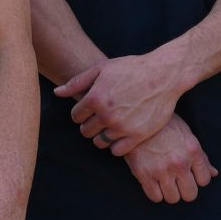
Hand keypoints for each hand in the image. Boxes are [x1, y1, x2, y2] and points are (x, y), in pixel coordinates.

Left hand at [57, 52, 189, 154]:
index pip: (76, 116)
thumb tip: (57, 93)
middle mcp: (106, 114)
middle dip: (90, 124)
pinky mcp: (137, 136)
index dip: (82, 112)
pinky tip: (122, 134)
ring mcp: (122, 127)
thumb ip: (77, 82)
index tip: (91, 108)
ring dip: (102, 136)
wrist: (163, 75)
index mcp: (95, 97)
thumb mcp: (102, 68)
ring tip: (112, 125)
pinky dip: (116, 145)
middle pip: (85, 131)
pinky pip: (116, 151)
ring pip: (99, 142)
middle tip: (102, 117)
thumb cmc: (131, 69)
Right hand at [125, 115, 216, 203]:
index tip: (190, 174)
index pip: (204, 180)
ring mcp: (161, 170)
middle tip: (177, 182)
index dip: (197, 179)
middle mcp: (179, 163)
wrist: (136, 117)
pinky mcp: (144, 175)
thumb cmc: (164, 125)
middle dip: (185, 190)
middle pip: (190, 194)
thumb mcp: (186, 134)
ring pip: (173, 199)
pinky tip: (153, 182)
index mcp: (193, 151)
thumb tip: (214, 173)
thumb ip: (201, 156)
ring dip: (169, 192)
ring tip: (164, 181)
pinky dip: (155, 193)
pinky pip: (155, 197)